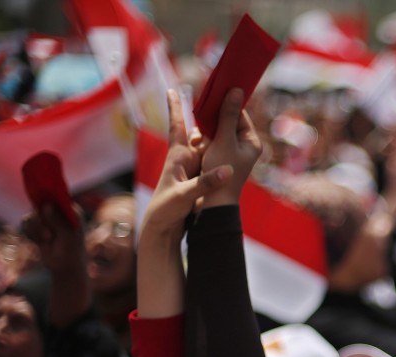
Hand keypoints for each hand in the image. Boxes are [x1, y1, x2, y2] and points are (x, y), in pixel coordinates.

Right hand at [21, 203, 85, 275]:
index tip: (43, 207)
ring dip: (36, 229)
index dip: (49, 200)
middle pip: (41, 206)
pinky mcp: (37, 226)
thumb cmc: (72, 252)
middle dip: (41, 222)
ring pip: (32, 215)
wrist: (65, 267)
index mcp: (72, 211)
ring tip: (46, 240)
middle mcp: (59, 212)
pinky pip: (25, 223)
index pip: (58, 198)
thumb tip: (47, 205)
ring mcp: (47, 219)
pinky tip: (38, 242)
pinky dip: (30, 233)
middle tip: (48, 237)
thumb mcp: (68, 237)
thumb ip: (58, 221)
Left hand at [141, 89, 233, 242]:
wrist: (161, 227)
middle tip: (224, 98)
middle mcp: (186, 158)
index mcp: (178, 156)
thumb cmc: (166, 209)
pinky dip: (220, 151)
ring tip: (234, 119)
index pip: (176, 126)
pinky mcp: (200, 178)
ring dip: (220, 134)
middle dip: (211, 115)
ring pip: (210, 145)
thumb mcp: (186, 196)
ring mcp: (194, 168)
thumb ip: (206, 183)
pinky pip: (213, 159)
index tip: (172, 89)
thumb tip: (226, 170)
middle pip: (201, 131)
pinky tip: (231, 147)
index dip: (175, 107)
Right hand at [200, 88, 262, 208]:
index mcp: (252, 141)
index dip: (227, 103)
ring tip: (200, 141)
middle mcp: (244, 145)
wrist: (214, 202)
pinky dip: (202, 140)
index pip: (240, 113)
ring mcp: (231, 151)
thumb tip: (237, 91)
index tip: (213, 94)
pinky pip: (210, 141)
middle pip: (227, 120)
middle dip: (212, 120)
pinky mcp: (219, 156)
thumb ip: (228, 116)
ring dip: (205, 131)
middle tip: (203, 120)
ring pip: (216, 130)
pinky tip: (196, 144)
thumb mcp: (224, 140)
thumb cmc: (222, 172)